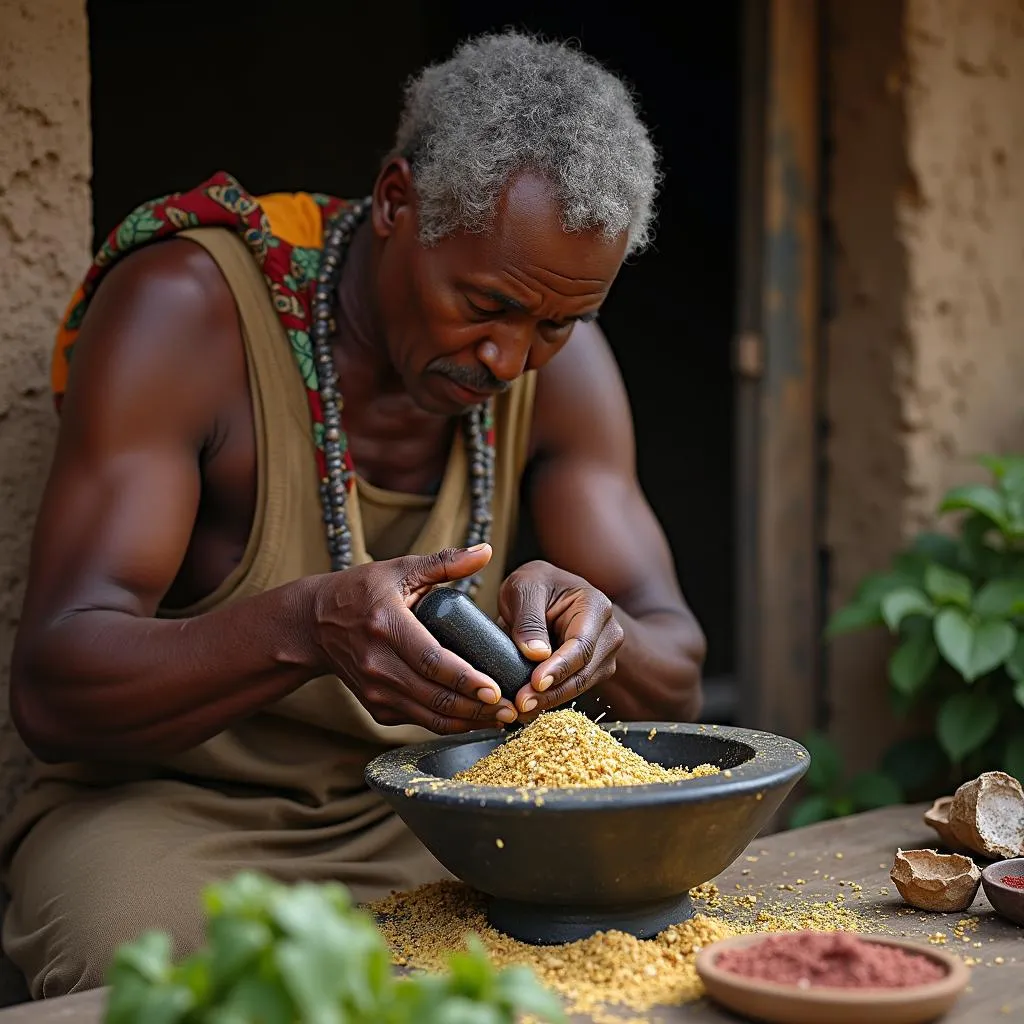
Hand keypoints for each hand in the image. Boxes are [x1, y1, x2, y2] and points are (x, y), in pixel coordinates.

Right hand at [311, 544, 518, 733]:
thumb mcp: (400, 569)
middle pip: (434, 696)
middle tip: (511, 708)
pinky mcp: (375, 707)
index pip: (431, 660)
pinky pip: (418, 721)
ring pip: (428, 716)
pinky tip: (475, 717)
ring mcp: (375, 690)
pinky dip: (448, 723)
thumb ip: (445, 562)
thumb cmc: (362, 591)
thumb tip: (487, 551)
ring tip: (501, 718)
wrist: (314, 624)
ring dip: (467, 721)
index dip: (465, 679)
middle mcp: (378, 663)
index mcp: (387, 625)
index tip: (495, 688)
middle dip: (476, 707)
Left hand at [497, 560, 623, 716]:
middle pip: (583, 672)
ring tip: (520, 708)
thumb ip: (529, 618)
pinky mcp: (590, 672)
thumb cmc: (536, 585)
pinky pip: (571, 689)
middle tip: (522, 703)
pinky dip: (548, 699)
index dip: (560, 667)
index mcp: (595, 606)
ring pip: (578, 686)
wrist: (543, 592)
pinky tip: (527, 706)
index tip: (536, 682)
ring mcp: (602, 656)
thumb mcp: (524, 588)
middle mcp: (607, 634)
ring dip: (549, 700)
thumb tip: (536, 654)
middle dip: (551, 691)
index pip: (582, 645)